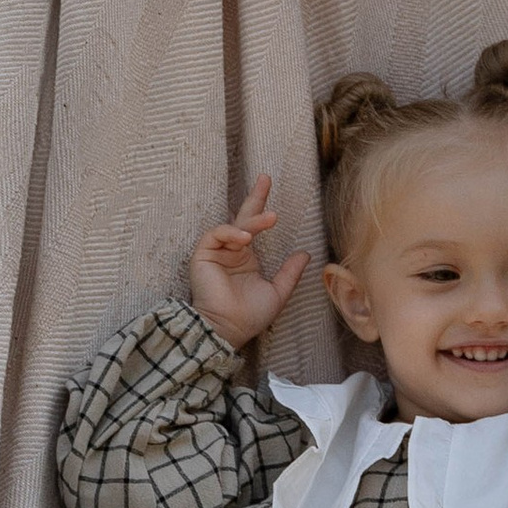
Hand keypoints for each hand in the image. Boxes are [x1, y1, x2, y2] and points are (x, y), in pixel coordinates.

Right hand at [190, 180, 306, 346]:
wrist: (227, 329)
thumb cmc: (249, 315)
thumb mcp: (276, 293)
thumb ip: (290, 273)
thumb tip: (305, 253)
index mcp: (246, 258)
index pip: (255, 227)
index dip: (262, 208)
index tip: (271, 189)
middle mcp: (232, 251)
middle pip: (243, 216)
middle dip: (255, 197)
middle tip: (266, 178)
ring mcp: (217, 252)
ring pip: (234, 225)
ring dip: (254, 221)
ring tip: (271, 219)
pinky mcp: (203, 254)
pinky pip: (216, 234)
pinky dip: (231, 233)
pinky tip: (246, 238)